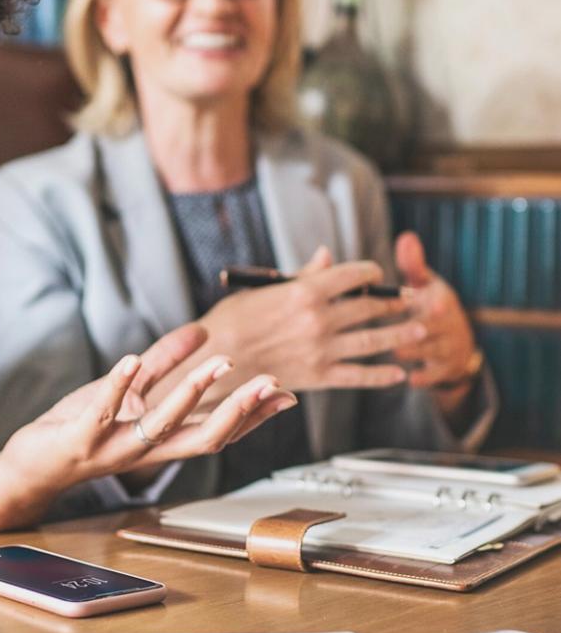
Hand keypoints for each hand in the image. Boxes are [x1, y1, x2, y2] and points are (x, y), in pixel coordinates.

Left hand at [0, 323, 296, 498]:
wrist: (34, 463)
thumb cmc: (83, 427)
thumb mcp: (129, 390)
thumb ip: (163, 362)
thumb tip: (201, 332)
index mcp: (162, 440)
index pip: (218, 432)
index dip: (253, 416)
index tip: (284, 395)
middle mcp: (147, 450)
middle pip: (204, 437)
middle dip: (239, 410)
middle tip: (269, 384)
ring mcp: (115, 447)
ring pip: (161, 426)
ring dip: (190, 393)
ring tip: (216, 363)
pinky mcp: (81, 439)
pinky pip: (103, 413)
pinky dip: (117, 386)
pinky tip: (131, 360)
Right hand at [155, 246, 424, 399]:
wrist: (213, 361)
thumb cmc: (230, 320)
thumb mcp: (262, 289)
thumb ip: (301, 275)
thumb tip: (326, 256)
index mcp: (304, 291)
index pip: (353, 275)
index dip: (371, 272)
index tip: (377, 274)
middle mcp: (319, 319)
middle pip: (369, 306)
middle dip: (393, 301)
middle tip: (409, 300)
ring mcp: (322, 350)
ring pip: (374, 340)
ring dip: (400, 334)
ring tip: (418, 329)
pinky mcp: (319, 377)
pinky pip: (359, 376)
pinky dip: (382, 376)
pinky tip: (398, 374)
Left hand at [393, 231, 477, 390]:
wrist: (455, 341)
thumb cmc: (429, 304)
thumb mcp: (426, 283)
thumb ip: (413, 264)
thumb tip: (406, 237)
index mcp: (442, 301)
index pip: (441, 301)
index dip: (436, 302)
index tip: (429, 302)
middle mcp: (449, 324)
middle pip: (435, 326)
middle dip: (418, 327)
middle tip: (397, 328)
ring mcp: (448, 348)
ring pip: (431, 350)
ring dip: (414, 351)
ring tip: (394, 350)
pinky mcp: (446, 369)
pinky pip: (436, 375)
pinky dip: (425, 377)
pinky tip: (410, 379)